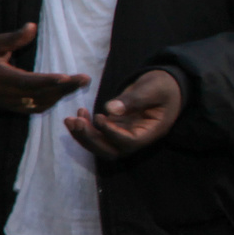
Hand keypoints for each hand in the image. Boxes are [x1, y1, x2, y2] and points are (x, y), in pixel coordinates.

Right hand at [0, 23, 89, 113]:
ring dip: (62, 94)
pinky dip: (53, 100)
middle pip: (37, 94)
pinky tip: (66, 90)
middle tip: (84, 78)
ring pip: (40, 103)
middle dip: (63, 87)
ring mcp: (10, 103)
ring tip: (81, 82)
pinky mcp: (15, 108)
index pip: (24, 81)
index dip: (45, 81)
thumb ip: (13, 38)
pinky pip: (37, 108)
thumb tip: (32, 26)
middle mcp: (4, 94)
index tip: (65, 77)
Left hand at [65, 68, 181, 158]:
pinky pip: (98, 135)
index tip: (99, 117)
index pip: (130, 142)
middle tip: (76, 122)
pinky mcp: (116, 128)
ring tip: (70, 120)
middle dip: (91, 139)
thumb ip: (134, 99)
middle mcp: (138, 138)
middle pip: (112, 150)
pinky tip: (77, 114)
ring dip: (83, 135)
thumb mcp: (152, 88)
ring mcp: (125, 134)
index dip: (112, 134)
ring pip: (101, 145)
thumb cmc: (163, 85)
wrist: (164, 84)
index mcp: (152, 131)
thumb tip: (110, 109)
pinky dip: (85, 128)